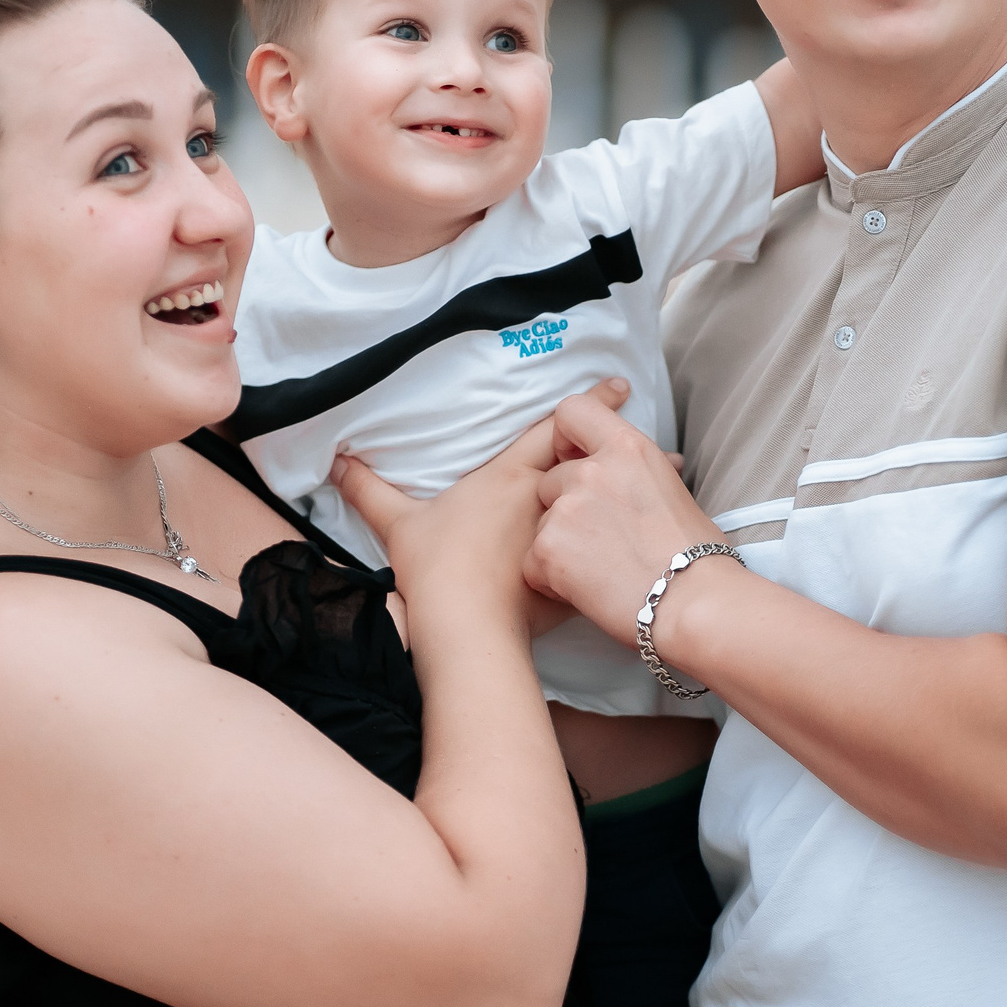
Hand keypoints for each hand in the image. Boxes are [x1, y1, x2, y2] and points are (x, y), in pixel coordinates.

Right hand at [334, 380, 632, 631]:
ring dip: (646, 484)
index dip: (587, 402)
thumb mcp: (398, 525)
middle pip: (597, 459)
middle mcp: (549, 498)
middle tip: (651, 425)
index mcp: (510, 477)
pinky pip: (621, 548)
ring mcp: (571, 537)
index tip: (619, 382)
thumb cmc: (437, 568)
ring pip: (621, 500)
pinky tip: (661, 536)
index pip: (556, 428)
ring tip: (673, 469)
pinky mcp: (582, 575)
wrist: (470, 624)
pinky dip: (644, 537)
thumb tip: (332, 461)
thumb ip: (368, 491)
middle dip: (624, 442)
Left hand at [529, 390, 725, 649]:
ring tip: (600, 570)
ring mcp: (566, 509)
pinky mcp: (548, 549)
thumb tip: (661, 462)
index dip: (566, 436)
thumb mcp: (673, 490)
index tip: (574, 456)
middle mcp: (592, 470)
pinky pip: (534, 561)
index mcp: (627, 448)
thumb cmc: (698, 556)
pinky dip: (552, 578)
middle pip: (550, 478)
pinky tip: (588, 590)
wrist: (694, 603)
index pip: (572, 411)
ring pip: (541, 522)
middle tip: (600, 538)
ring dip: (561, 544)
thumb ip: (642, 473)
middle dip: (565, 506)